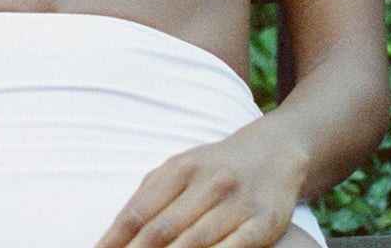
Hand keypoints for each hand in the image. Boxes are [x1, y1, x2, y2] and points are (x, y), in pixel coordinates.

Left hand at [93, 124, 306, 247]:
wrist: (276, 152)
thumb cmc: (216, 168)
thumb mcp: (180, 169)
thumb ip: (148, 197)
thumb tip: (113, 236)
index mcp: (180, 168)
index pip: (138, 212)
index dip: (114, 240)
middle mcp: (208, 182)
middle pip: (163, 230)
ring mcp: (237, 203)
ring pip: (195, 242)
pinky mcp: (263, 223)